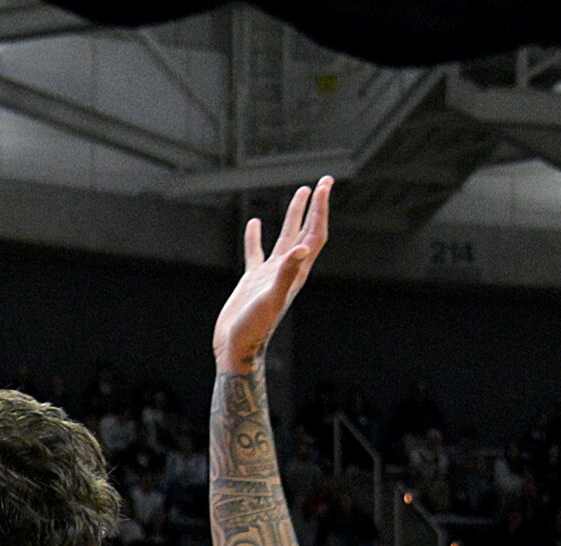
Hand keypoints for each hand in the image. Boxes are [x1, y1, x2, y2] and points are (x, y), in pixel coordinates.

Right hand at [212, 177, 330, 372]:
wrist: (237, 347)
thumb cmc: (255, 328)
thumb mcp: (272, 298)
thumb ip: (287, 272)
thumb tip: (304, 248)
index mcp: (297, 272)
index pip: (315, 234)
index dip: (320, 210)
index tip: (324, 186)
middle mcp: (288, 270)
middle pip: (307, 231)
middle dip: (315, 206)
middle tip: (323, 181)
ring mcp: (271, 274)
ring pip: (286, 237)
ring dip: (294, 215)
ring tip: (300, 193)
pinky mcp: (253, 280)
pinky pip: (256, 252)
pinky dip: (256, 236)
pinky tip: (255, 223)